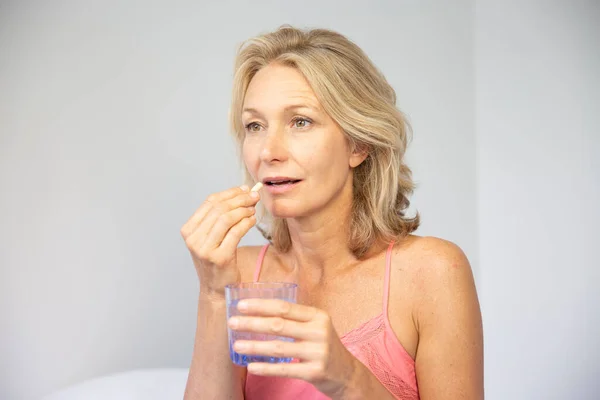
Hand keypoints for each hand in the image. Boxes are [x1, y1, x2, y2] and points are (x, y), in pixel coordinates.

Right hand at [180, 185, 259, 296]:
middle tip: (254, 196)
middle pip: (219, 208)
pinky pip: (236, 232)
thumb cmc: (216, 259)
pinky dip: (247, 223)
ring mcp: (205, 249)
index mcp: (189, 230)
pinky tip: (253, 220)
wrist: (216, 288)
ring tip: (253, 208)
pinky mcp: (219, 257)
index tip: (245, 189)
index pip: (210, 202)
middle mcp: (193, 239)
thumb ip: (220, 216)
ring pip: (227, 218)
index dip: (229, 192)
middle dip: (240, 199)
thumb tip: (242, 191)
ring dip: (244, 210)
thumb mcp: (211, 236)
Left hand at [227, 299, 362, 397]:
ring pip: (279, 348)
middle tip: (232, 322)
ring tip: (237, 344)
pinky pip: (285, 369)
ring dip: (254, 346)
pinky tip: (251, 366)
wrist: (347, 374)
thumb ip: (296, 319)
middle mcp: (319, 331)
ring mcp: (318, 352)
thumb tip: (259, 312)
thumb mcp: (317, 326)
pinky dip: (266, 368)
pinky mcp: (315, 372)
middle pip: (279, 325)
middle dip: (252, 323)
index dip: (261, 305)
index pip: (285, 307)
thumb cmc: (324, 346)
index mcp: (318, 316)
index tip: (241, 305)